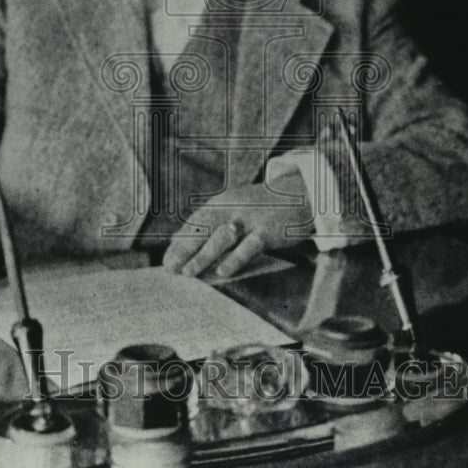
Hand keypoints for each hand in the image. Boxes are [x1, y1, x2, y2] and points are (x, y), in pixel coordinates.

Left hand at [162, 179, 311, 278]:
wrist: (300, 194)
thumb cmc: (262, 210)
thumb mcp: (235, 211)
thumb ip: (212, 226)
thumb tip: (182, 246)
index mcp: (221, 203)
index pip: (195, 223)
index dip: (180, 242)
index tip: (166, 261)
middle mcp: (232, 208)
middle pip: (203, 228)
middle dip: (185, 249)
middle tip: (171, 268)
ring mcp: (249, 219)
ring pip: (222, 237)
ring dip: (204, 255)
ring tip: (189, 273)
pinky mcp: (267, 230)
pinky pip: (249, 246)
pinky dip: (235, 258)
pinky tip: (223, 271)